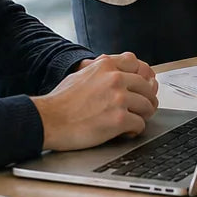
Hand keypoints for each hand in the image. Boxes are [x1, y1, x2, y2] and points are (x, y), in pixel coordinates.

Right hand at [32, 53, 158, 151]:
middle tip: (141, 109)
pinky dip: (135, 130)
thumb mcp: (82, 74)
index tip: (139, 88)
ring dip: (142, 115)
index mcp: (106, 65)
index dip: (140, 77)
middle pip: (146, 87)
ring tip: (133, 120)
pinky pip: (140, 124)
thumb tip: (121, 75)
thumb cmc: (61, 101)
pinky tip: (126, 131)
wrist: (48, 121)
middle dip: (145, 99)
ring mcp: (119, 98)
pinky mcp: (119, 119)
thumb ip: (103, 71)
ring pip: (147, 106)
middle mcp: (115, 79)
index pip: (137, 64)